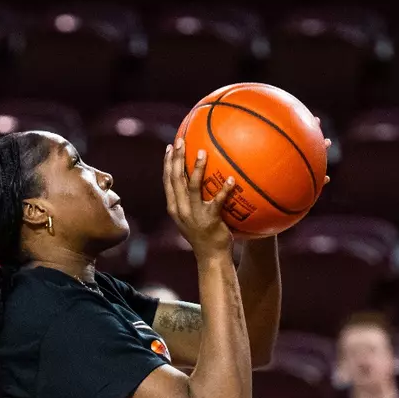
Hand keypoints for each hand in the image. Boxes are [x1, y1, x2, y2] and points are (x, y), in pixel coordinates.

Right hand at [163, 138, 236, 257]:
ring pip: (192, 187)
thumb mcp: (191, 217)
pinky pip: (217, 202)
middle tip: (181, 140)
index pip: (167, 181)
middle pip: (175, 179)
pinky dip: (224, 190)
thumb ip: (190, 200)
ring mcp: (194, 215)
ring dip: (196, 168)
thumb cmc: (204, 235)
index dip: (167, 163)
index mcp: (174, 207)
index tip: (170, 147)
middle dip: (177, 158)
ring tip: (202, 152)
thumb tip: (198, 180)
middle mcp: (181, 210)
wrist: (211, 257)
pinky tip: (231, 180)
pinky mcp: (209, 221)